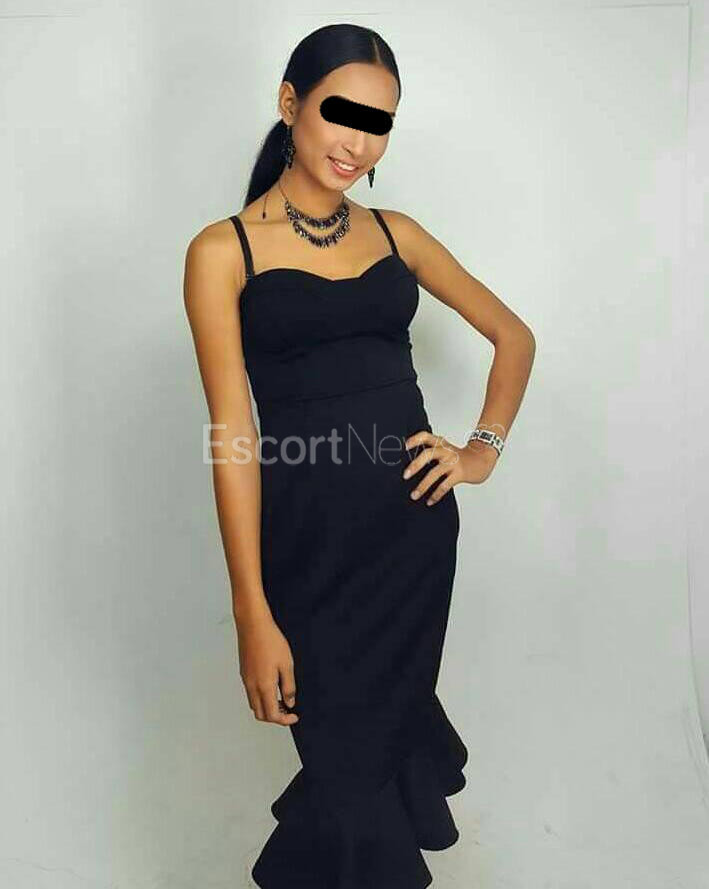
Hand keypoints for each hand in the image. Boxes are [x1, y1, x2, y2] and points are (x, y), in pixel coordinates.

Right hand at [234, 606, 298, 725]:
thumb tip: (290, 702)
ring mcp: (246, 680)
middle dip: (275, 717)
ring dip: (267, 708)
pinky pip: (250, 694)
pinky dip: (261, 698)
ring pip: (254, 705)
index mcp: (264, 686)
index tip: (294, 716)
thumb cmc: (270, 641)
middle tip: (288, 710)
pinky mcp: (244, 673)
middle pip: (260, 714)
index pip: (272, 715)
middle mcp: (252, 686)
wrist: (253, 625)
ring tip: (281, 698)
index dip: (284, 720)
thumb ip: (289, 686)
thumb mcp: (287, 664)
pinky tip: (271, 687)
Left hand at [402, 431, 498, 505]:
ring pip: (434, 473)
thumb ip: (432, 453)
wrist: (483, 459)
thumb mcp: (446, 450)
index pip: (426, 436)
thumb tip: (411, 466)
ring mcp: (453, 462)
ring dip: (422, 486)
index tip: (404, 447)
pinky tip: (430, 501)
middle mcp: (446, 451)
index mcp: (441, 443)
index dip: (415, 440)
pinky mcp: (459, 474)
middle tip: (405, 476)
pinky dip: (435, 495)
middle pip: (428, 454)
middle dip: (415, 465)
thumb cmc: (460, 457)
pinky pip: (444, 486)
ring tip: (414, 495)